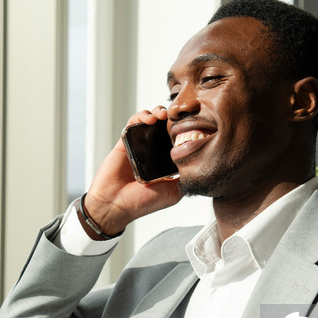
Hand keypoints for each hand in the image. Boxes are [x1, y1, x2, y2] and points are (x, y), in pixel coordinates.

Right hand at [83, 106, 181, 235]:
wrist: (116, 204)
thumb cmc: (142, 202)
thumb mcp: (173, 192)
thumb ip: (185, 178)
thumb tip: (201, 165)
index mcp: (164, 162)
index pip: (176, 139)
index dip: (184, 130)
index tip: (193, 125)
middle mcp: (152, 152)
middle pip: (164, 127)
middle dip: (172, 118)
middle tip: (179, 116)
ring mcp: (139, 145)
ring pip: (150, 121)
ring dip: (157, 112)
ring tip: (164, 114)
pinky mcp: (125, 141)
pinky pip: (133, 123)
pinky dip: (142, 116)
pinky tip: (150, 119)